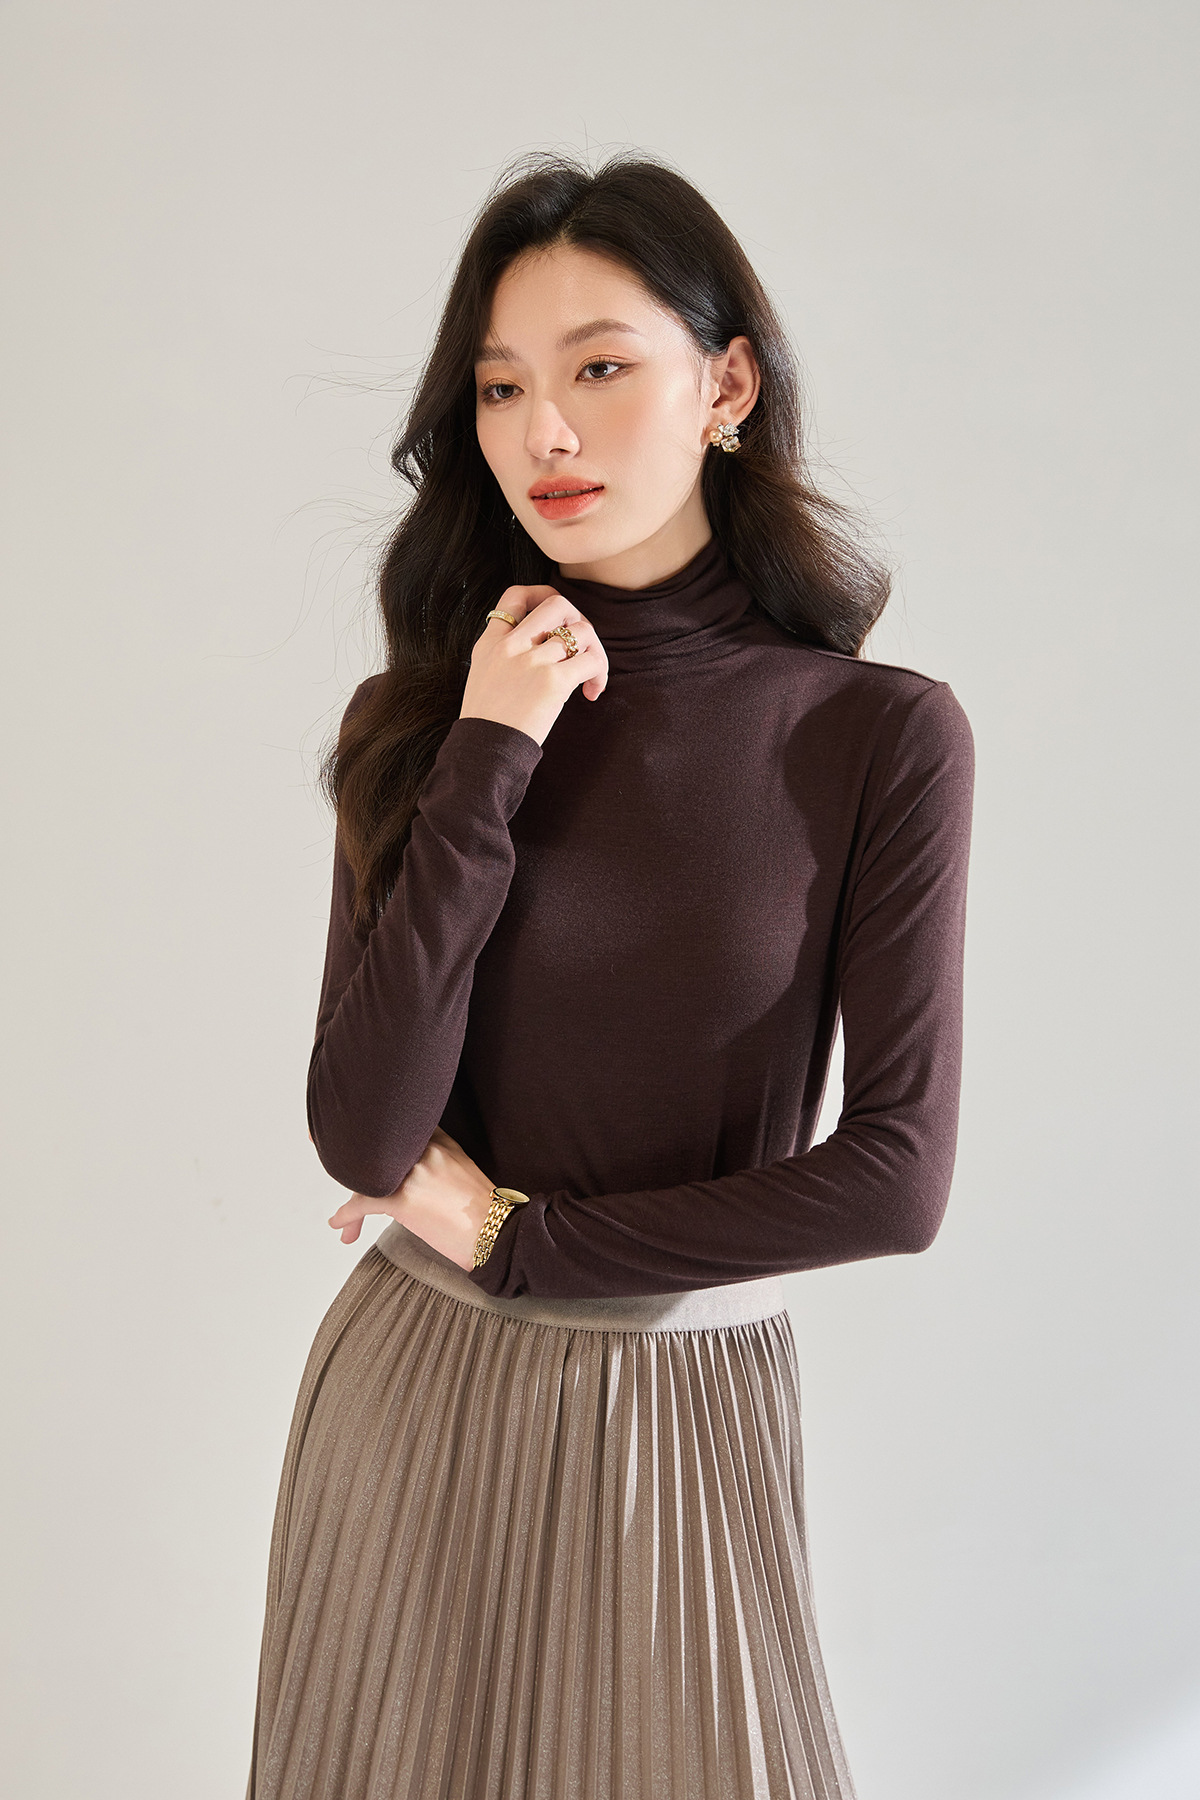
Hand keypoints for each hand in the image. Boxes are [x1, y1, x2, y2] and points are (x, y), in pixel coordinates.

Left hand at [327, 1127, 495, 1270]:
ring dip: (350, 1198)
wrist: (498, 1236)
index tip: (350, 1127)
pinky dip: (346, 1216)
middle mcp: (426, 1151)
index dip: (370, 1126)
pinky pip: (362, 1204)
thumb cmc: (484, 1212)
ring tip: (345, 1218)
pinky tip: (340, 1225)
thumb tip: (412, 1176)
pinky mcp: (404, 1201)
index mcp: (442, 1141)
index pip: (398, 1125)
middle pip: (375, 1145)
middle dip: (346, 1151)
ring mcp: (413, 1174)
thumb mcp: (463, 1173)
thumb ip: (436, 1162)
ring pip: (365, 1175)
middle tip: (315, 1142)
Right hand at [459, 584, 607, 745]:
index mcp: (490, 643)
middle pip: (557, 604)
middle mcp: (510, 646)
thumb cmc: (488, 725)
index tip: (557, 620)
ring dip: (595, 651)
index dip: (541, 597)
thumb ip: (506, 657)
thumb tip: (547, 648)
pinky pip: (591, 661)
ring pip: (581, 631)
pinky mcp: (552, 682)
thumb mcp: (484, 678)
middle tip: (581, 647)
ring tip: (590, 676)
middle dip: (578, 619)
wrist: (483, 753)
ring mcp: (531, 662)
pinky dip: (600, 673)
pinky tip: (592, 692)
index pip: (515, 596)